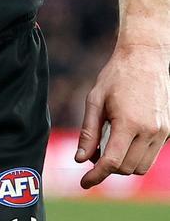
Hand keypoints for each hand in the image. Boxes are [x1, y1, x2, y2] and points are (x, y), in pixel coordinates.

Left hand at [75, 44, 169, 187]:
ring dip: (124, 165)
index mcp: (128, 122)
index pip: (113, 162)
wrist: (144, 57)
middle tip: (94, 155)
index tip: (84, 183)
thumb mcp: (95, 99)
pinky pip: (151, 156)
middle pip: (127, 169)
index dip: (96, 176)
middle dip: (108, 168)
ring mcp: (162, 132)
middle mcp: (149, 131)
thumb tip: (80, 159)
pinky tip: (124, 141)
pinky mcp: (167, 131)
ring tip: (109, 147)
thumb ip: (88, 132)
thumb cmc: (116, 75)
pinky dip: (136, 157)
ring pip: (141, 167)